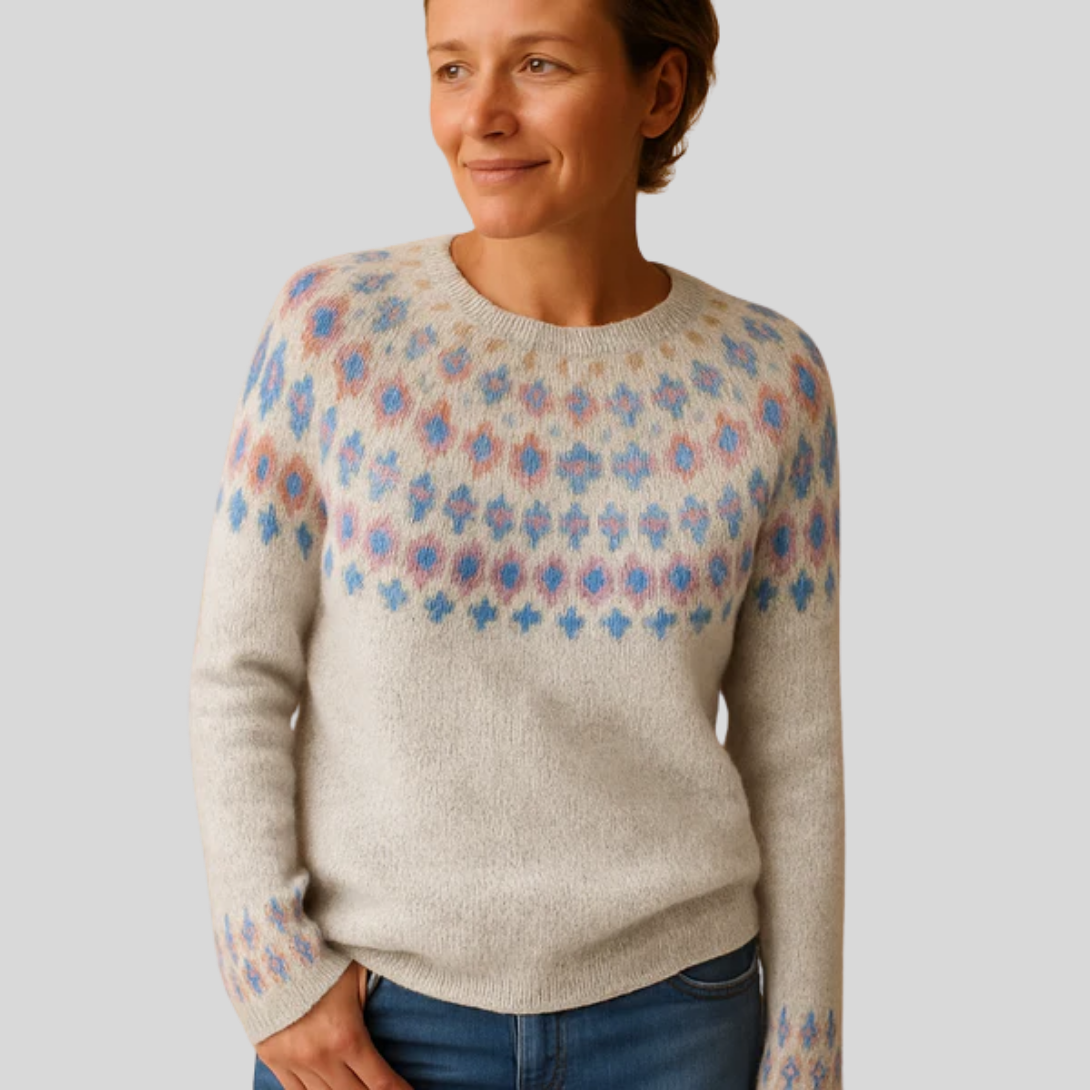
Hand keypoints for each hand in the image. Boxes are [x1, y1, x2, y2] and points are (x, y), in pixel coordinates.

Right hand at [255, 962, 414, 1088]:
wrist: (267, 948)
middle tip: (385, 1089)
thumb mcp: (358, 974)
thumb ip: (376, 1001)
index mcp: (346, 1036)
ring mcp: (293, 1061)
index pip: (380, 1082)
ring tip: (358, 1087)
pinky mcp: (273, 1059)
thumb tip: (404, 1007)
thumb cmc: (319, 955)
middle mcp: (320, 1056)